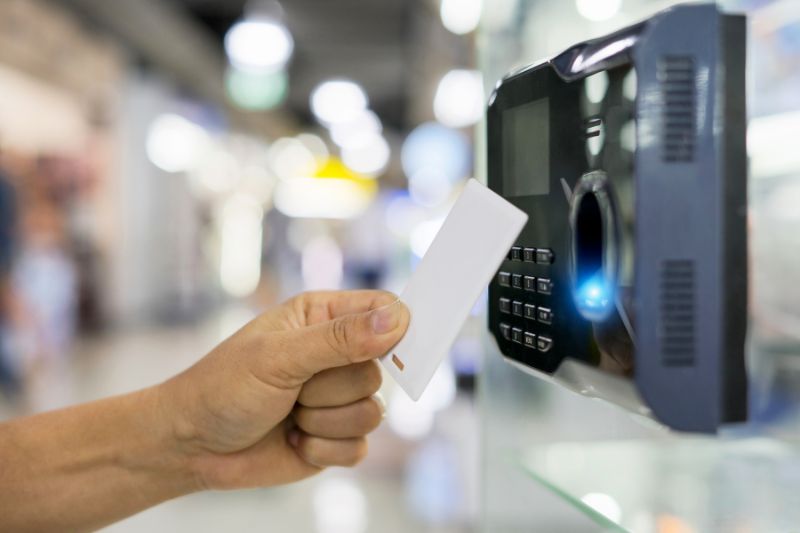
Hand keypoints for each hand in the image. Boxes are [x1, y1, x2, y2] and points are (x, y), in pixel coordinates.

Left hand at [157, 290, 408, 490]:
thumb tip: (397, 320)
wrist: (192, 445)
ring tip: (289, 414)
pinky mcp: (336, 438)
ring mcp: (338, 399)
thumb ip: (338, 339)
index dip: (393, 328)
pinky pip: (359, 447)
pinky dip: (323, 449)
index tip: (383, 348)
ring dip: (324, 422)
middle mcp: (336, 356)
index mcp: (322, 318)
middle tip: (294, 388)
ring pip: (373, 412)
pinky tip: (292, 440)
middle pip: (378, 370)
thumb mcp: (277, 356)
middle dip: (332, 389)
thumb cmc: (223, 387)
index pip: (382, 311)